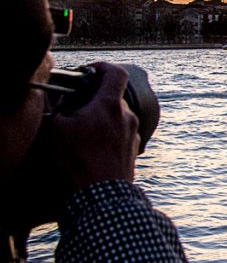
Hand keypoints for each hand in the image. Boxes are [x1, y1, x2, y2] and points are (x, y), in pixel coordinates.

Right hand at [51, 63, 139, 191]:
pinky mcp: (134, 151)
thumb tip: (57, 102)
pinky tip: (93, 149)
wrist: (102, 195)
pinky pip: (121, 135)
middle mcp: (127, 117)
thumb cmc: (78, 160)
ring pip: (117, 118)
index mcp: (110, 105)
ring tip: (82, 133)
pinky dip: (108, 136)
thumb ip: (57, 108)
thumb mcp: (56, 129)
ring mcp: (134, 134)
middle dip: (95, 100)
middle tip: (76, 109)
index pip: (116, 73)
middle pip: (114, 97)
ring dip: (101, 120)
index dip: (102, 67)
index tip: (89, 71)